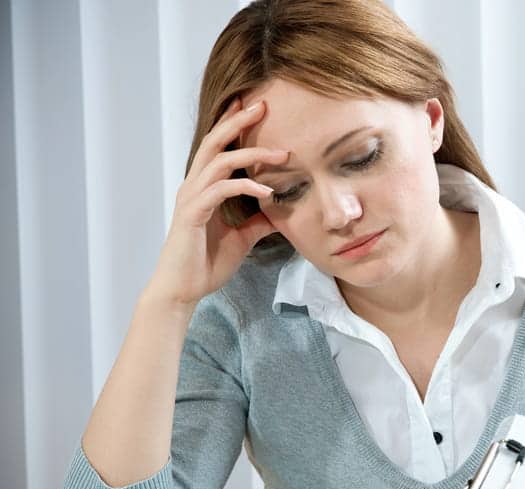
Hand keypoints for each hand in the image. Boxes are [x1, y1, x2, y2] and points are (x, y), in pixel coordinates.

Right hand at [146, 97, 288, 308]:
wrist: (183, 289)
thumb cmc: (206, 263)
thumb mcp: (243, 239)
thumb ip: (259, 222)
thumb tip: (280, 213)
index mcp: (203, 188)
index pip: (217, 148)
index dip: (232, 125)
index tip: (253, 106)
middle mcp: (194, 186)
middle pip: (214, 142)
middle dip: (237, 121)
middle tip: (262, 105)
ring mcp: (191, 199)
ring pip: (219, 161)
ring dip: (251, 154)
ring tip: (282, 153)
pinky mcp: (192, 214)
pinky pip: (220, 191)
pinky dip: (245, 186)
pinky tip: (268, 190)